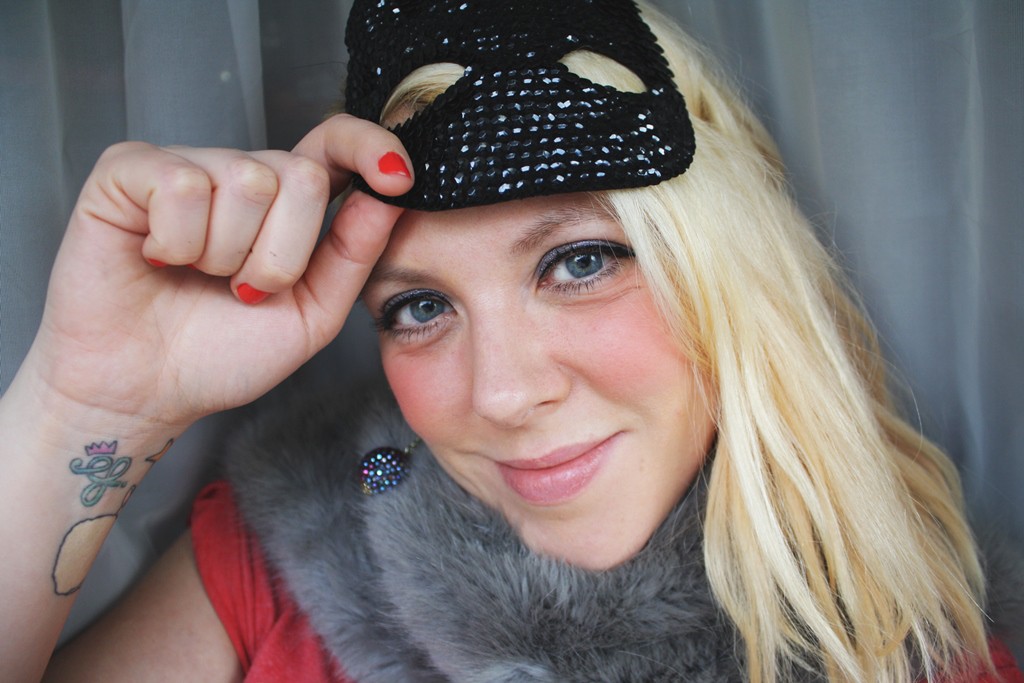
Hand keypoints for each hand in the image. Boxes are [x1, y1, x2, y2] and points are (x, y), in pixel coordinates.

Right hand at [25, 114, 412, 431]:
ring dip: (227, 255)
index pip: (335, 145)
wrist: (145, 393)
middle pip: (301, 176)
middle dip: (282, 254)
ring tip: (197, 278)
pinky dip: (178, 242)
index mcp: (286, 206)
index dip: (370, 148)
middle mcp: (239, 176)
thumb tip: (392, 195)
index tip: (398, 180)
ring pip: (246, 181)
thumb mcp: (312, 313)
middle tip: (243, 288)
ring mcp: (184, 167)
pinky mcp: (128, 172)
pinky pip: (182, 185)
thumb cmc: (220, 355)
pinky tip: (160, 260)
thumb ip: (354, 253)